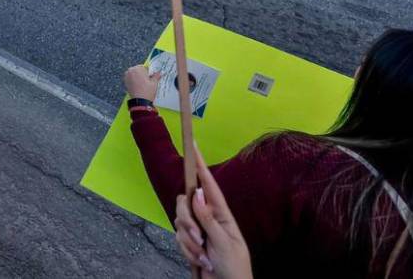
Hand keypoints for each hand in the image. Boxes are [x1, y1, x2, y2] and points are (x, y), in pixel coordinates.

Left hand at [123, 64, 160, 101]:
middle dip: (143, 74)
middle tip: (148, 81)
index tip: (151, 76)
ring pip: (135, 74)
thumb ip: (156, 76)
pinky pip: (131, 78)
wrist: (140, 102)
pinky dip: (135, 81)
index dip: (149, 72)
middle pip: (139, 70)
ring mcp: (126, 76)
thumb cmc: (147, 91)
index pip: (145, 67)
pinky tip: (139, 86)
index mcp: (137, 68)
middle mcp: (130, 71)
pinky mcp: (125, 82)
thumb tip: (159, 73)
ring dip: (138, 77)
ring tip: (144, 84)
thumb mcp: (154, 83)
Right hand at [175, 145, 252, 278]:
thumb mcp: (224, 242)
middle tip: (196, 236)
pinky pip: (178, 238)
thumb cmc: (234, 267)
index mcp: (221, 212)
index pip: (208, 183)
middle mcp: (207, 217)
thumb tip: (196, 193)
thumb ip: (208, 218)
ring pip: (179, 221)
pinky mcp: (190, 242)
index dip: (199, 164)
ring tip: (204, 255)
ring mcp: (198, 229)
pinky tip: (201, 262)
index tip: (192, 145)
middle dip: (186, 220)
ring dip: (189, 241)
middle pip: (185, 202)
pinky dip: (188, 252)